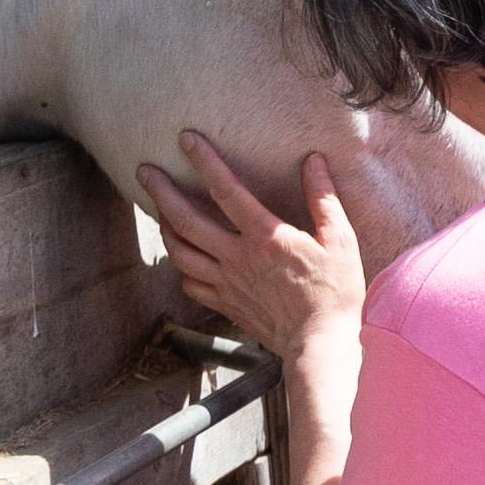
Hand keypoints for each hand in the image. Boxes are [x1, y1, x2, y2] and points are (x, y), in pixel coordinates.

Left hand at [138, 133, 365, 364]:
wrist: (320, 345)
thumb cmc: (335, 293)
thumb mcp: (340, 241)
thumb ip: (322, 199)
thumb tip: (314, 162)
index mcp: (265, 238)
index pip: (226, 191)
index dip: (204, 162)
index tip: (186, 140)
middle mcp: (237, 258)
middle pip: (186, 220)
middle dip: (161, 191)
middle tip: (144, 171)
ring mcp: (227, 283)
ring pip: (179, 252)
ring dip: (163, 227)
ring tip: (158, 209)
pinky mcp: (225, 304)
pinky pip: (190, 283)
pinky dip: (180, 266)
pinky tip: (182, 255)